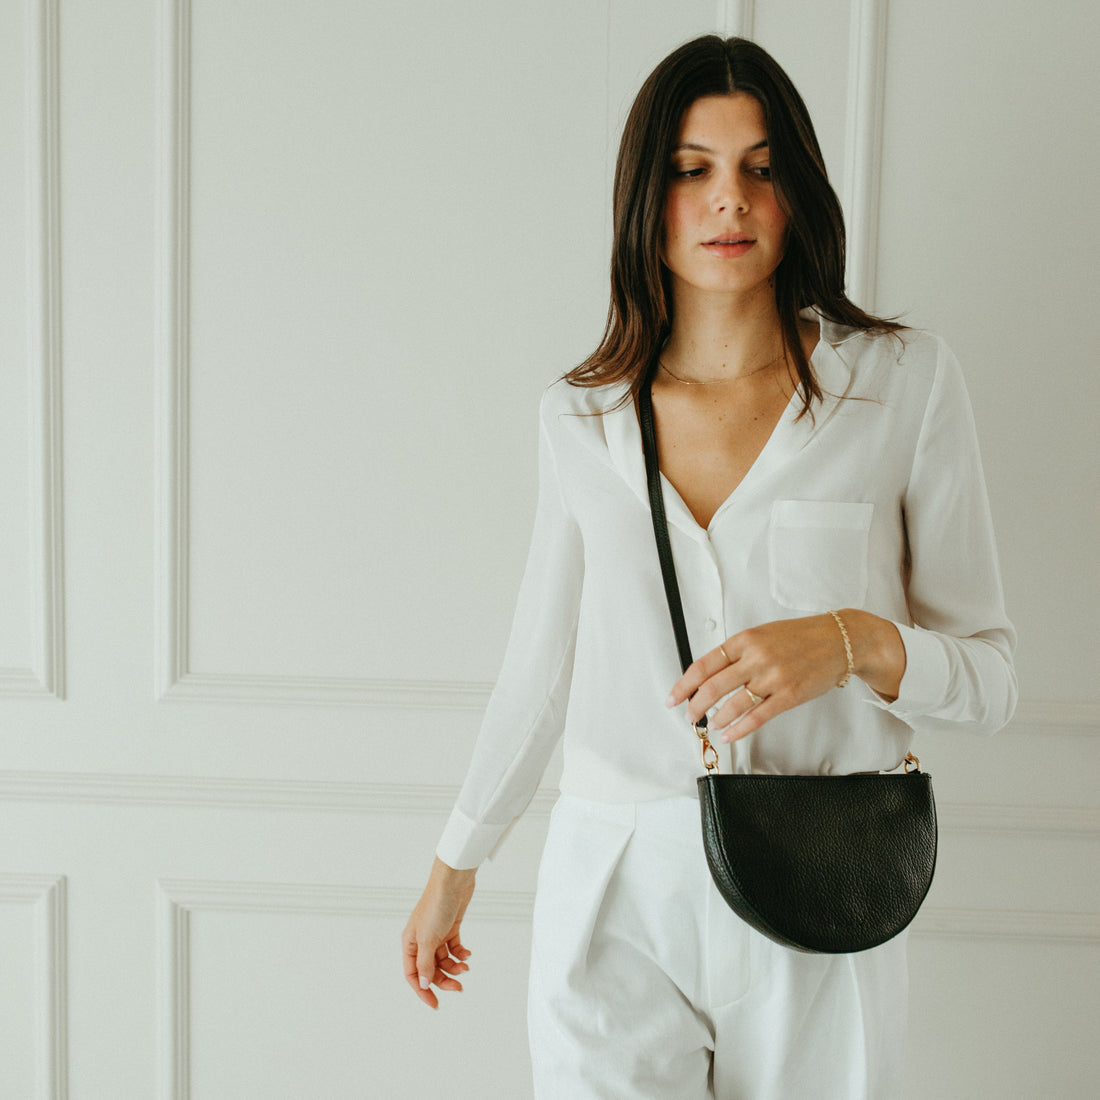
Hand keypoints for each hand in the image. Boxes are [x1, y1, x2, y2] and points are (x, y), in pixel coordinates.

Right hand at [402, 857, 475, 1008]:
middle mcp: (421, 940)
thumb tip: (422, 984)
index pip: (412, 974)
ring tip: (465, 968)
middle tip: (459, 988)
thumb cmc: (436, 904)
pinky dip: (460, 954)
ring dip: (454, 967)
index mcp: (410, 942)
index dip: (422, 990)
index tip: (435, 1004)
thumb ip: (424, 963)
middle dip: (444, 980)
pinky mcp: (450, 927)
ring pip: (443, 960)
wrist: (453, 881)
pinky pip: (454, 948)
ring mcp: (436, 934)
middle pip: (430, 969)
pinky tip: (467, 955)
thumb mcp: (428, 939)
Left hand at [665, 611, 903, 741]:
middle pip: (713, 687)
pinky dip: (739, 728)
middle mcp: (756, 657)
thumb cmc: (799, 637)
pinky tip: (729, 734)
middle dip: (695, 705)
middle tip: (688, 716)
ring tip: (709, 726)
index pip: (704, 665)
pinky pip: (757, 716)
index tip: (673, 697)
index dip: (684, 684)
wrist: (839, 639)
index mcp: (745, 640)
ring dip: (716, 719)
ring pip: (733, 704)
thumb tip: (710, 675)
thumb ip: (737, 652)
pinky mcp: (789, 695)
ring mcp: (773, 677)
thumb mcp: (762, 634)